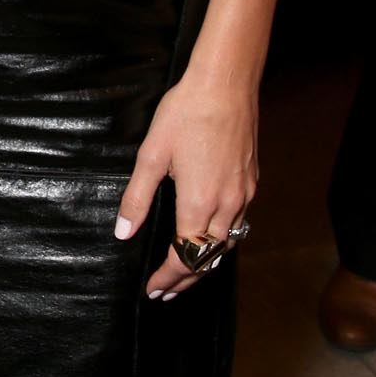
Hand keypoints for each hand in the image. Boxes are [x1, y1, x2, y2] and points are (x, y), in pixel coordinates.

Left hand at [114, 74, 257, 299]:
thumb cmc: (186, 113)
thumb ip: (137, 198)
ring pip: (227, 245)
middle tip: (165, 292)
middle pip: (208, 259)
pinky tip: (209, 240)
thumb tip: (123, 232)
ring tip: (185, 274)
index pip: (185, 257)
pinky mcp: (251, 183)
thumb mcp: (151, 155)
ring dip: (205, 264)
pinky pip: (238, 226)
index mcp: (199, 203)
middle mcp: (227, 205)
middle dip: (186, 279)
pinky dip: (221, 244)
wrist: (226, 84)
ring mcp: (243, 195)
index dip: (169, 277)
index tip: (153, 289)